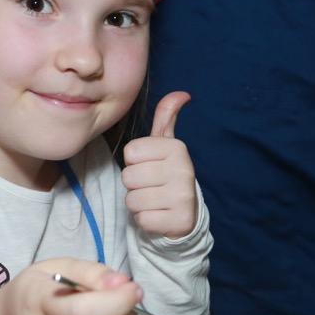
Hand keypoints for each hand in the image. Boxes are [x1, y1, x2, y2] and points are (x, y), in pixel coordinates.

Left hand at [121, 91, 196, 237]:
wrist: (185, 214)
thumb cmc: (167, 174)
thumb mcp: (166, 145)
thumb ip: (166, 117)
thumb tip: (181, 93)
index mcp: (177, 148)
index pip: (130, 153)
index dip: (134, 162)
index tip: (149, 166)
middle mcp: (183, 170)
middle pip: (129, 177)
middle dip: (134, 184)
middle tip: (151, 186)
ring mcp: (182, 197)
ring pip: (132, 200)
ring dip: (138, 203)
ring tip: (154, 200)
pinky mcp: (178, 221)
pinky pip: (141, 220)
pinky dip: (145, 220)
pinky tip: (158, 215)